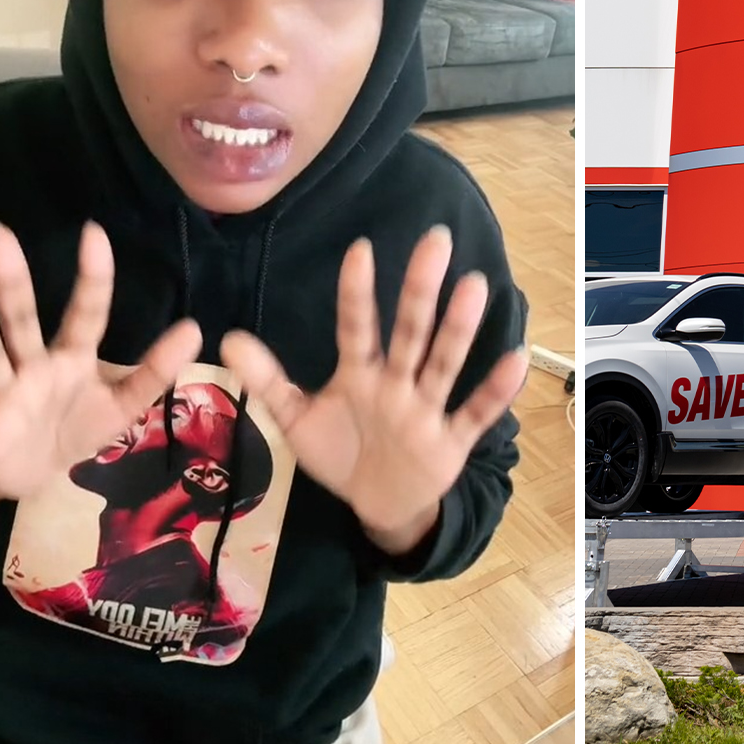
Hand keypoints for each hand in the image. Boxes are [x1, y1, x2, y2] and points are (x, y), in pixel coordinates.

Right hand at [0, 221, 200, 499]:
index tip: (94, 233)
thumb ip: (155, 369)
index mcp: (74, 358)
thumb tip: (196, 328)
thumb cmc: (80, 425)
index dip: (93, 278)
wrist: (37, 475)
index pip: (86, 313)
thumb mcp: (125, 404)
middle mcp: (35, 365)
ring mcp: (4, 391)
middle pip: (23, 318)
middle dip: (12, 279)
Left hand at [220, 227, 528, 551]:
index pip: (357, 328)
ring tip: (474, 286)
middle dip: (420, 289)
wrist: (379, 503)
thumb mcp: (297, 419)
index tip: (361, 249)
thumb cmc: (342, 451)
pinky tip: (517, 360)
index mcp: (360, 374)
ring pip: (442, 363)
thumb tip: (227, 338)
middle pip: (409, 332)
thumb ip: (269, 379)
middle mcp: (397, 383)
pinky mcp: (450, 441)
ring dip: (458, 329)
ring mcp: (425, 409)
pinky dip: (495, 391)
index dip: (357, 293)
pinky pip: (475, 413)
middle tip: (435, 241)